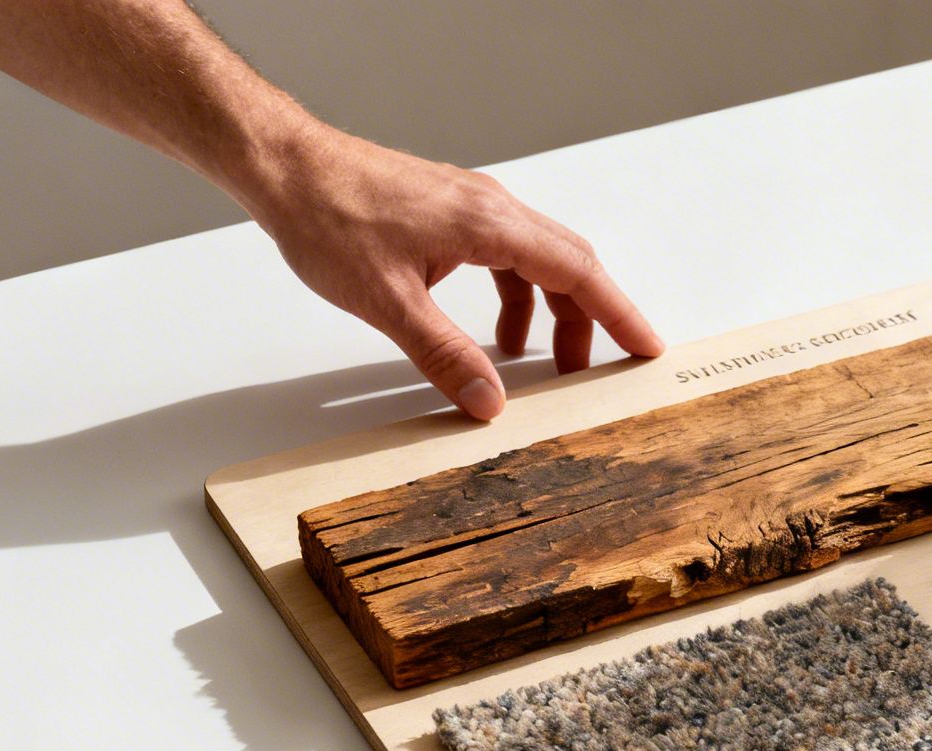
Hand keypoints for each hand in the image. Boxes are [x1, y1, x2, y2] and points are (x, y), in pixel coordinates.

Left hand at [244, 125, 663, 419]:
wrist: (285, 167)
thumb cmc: (329, 218)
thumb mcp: (389, 302)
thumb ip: (445, 355)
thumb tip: (490, 403)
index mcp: (491, 225)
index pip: (579, 273)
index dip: (619, 314)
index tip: (647, 348)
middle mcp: (493, 208)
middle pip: (570, 265)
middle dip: (593, 321)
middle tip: (604, 370)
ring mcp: (473, 205)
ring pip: (539, 260)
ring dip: (551, 311)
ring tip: (544, 365)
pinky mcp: (451, 210)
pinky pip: (506, 255)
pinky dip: (515, 295)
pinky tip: (494, 333)